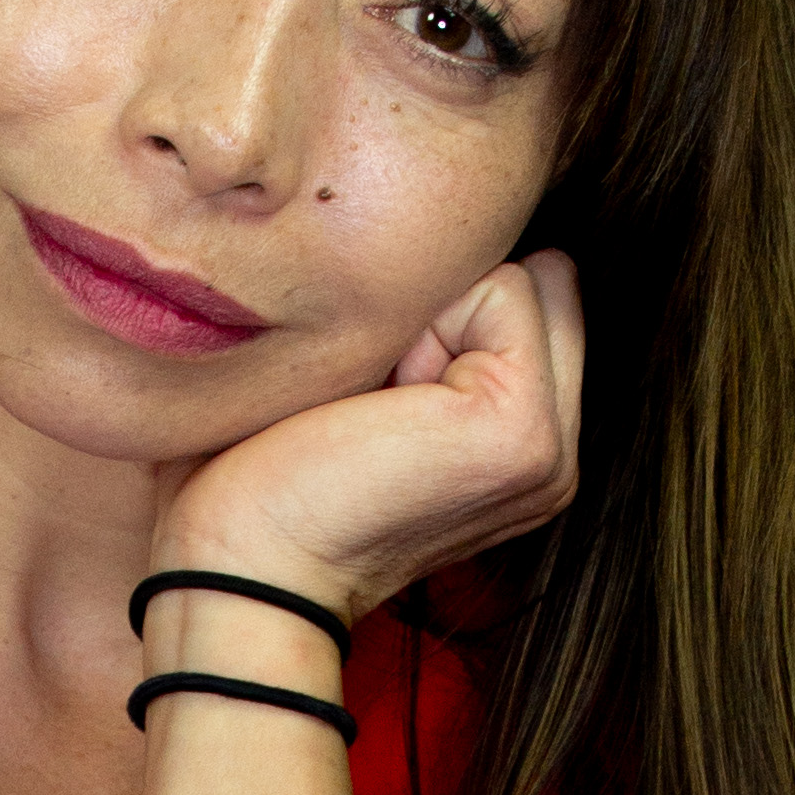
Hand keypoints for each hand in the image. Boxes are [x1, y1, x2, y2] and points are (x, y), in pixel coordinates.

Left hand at [151, 247, 584, 641]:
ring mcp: (552, 448)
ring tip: (372, 407)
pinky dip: (423, 326)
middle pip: (536, 276)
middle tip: (368, 402)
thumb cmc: (265, 472)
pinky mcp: (525, 432)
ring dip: (427, 316)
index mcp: (523, 441)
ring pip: (518, 276)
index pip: (526, 289)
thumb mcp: (369, 380)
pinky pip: (501, 288)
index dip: (435, 308)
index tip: (368, 397)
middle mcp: (556, 450)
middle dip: (444, 305)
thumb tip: (458, 230)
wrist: (239, 563)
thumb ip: (436, 324)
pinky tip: (378, 409)